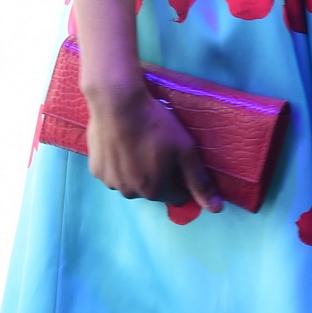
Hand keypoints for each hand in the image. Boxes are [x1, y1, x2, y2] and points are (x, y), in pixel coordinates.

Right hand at [83, 79, 222, 212]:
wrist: (117, 103)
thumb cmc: (156, 126)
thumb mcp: (185, 151)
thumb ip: (199, 182)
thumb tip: (216, 209)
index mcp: (154, 191)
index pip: (176, 195)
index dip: (181, 178)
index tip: (177, 158)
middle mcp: (130, 193)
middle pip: (152, 189)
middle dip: (158, 175)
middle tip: (157, 148)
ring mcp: (110, 182)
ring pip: (131, 182)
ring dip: (136, 171)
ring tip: (138, 144)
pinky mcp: (95, 169)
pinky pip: (113, 172)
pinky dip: (118, 163)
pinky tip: (121, 144)